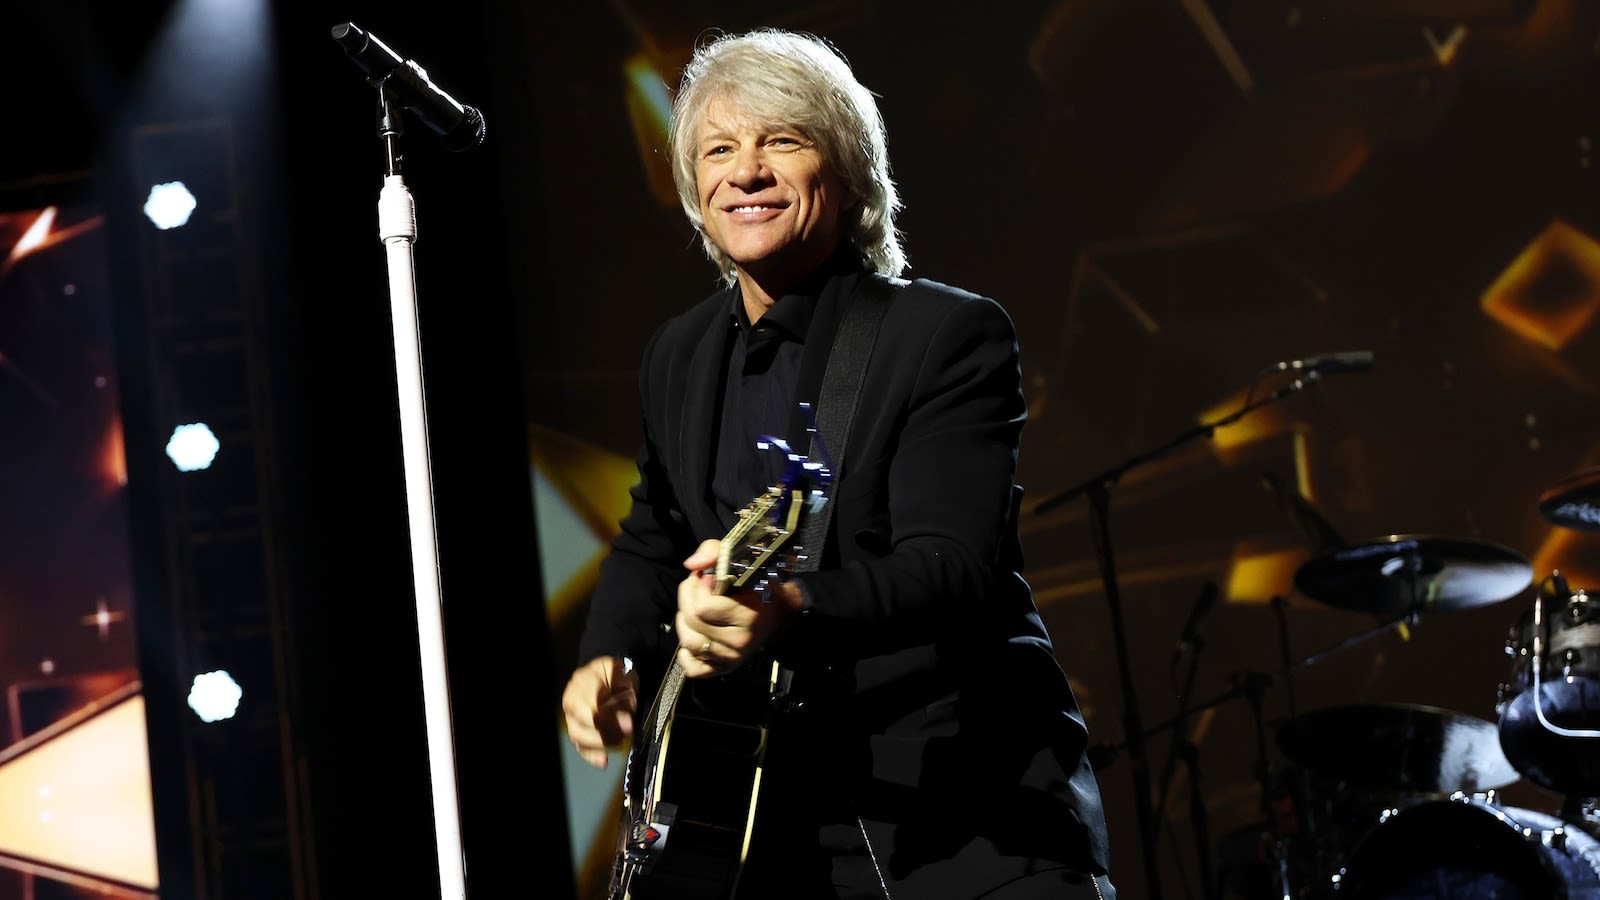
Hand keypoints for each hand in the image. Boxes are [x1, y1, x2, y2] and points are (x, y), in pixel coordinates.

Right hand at [561, 655, 637, 768]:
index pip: (590, 706)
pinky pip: (580, 746)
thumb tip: (626, 707)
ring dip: (601, 743)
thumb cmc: (614, 673)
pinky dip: (592, 755)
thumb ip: (623, 688)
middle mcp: (572, 699)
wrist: (606, 673)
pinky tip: (602, 760)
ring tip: (620, 740)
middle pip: (581, 725)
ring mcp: (572, 716)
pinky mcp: (576, 728)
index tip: (628, 724)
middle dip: (605, 734)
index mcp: (583, 681)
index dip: (609, 719)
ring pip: (579, 737)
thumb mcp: (620, 671)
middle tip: (626, 733)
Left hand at [675, 539, 802, 677]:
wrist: (780, 612)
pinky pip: (693, 668)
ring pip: (689, 643)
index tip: (706, 577)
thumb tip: (692, 565)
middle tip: (697, 589)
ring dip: (684, 622)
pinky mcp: (724, 669)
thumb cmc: (757, 583)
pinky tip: (697, 635)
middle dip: (687, 598)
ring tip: (695, 610)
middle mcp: (741, 641)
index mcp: (748, 615)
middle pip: (692, 622)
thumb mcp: (739, 558)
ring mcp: (732, 658)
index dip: (697, 587)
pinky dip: (687, 654)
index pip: (703, 607)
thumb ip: (714, 552)